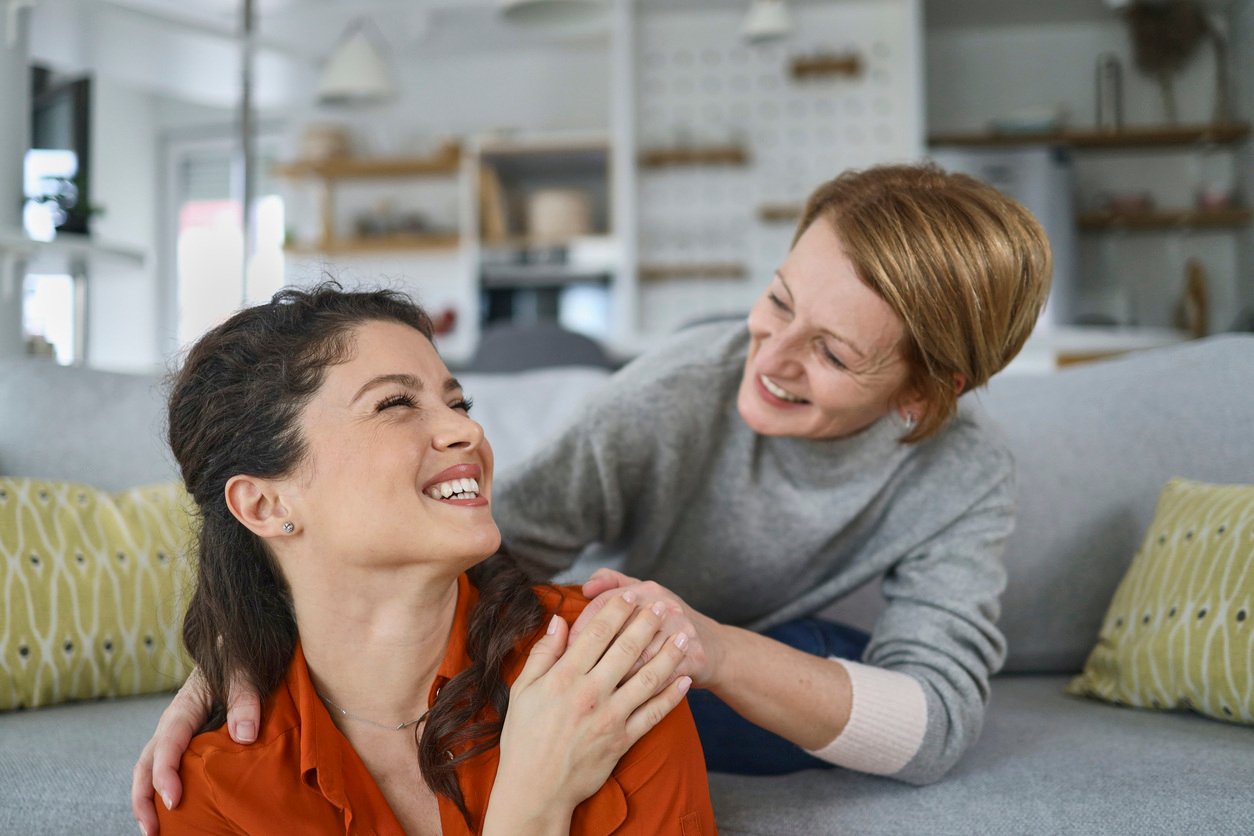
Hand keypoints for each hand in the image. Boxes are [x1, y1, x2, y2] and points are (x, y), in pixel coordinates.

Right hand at [131, 667, 262, 834]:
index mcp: (184, 707)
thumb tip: (244, 736)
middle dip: (143, 798)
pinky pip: (171, 767)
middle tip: (151, 830)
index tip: (174, 802)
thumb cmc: (239, 657)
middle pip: (146, 764)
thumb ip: (245, 699)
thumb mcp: (245, 672)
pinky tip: (177, 812)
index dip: (166, 774)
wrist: (236, 646)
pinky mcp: (189, 741)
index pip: (168, 745)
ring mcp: (179, 734)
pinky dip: (165, 789)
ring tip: (154, 830)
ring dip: (148, 799)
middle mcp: (174, 724)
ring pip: (151, 769)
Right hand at [485, 592, 691, 829]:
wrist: (535, 789)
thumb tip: (559, 620)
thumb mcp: (523, 690)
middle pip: (627, 649)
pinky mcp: (622, 740)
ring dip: (669, 655)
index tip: (631, 594)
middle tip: (664, 604)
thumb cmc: (525, 738)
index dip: (617, 609)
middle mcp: (590, 693)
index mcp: (563, 677)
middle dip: (648, 623)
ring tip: (683, 636)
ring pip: (647, 679)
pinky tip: (685, 680)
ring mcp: (609, 718)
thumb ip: (543, 653)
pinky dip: (672, 697)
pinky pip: (654, 714)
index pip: (596, 633)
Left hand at [574, 569, 723, 688]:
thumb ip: (613, 584)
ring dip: (615, 677)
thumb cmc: (668, 622)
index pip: (606, 603)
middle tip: (576, 671)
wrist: (716, 649)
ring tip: (593, 690)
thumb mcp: (645, 593)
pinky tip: (620, 700)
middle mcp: (664, 606)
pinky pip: (658, 678)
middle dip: (595, 654)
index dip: (584, 624)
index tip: (569, 644)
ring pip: (637, 658)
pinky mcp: (691, 659)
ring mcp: (680, 631)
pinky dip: (638, 690)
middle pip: (620, 630)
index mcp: (647, 589)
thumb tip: (587, 586)